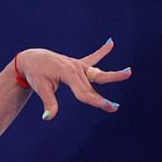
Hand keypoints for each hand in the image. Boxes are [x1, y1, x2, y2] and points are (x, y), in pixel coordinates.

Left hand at [16, 40, 131, 120]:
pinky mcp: (78, 64)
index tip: (107, 106)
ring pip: (98, 74)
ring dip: (113, 75)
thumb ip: (48, 102)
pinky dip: (102, 51)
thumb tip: (47, 118)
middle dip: (101, 99)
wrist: (32, 59)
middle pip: (91, 88)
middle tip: (114, 107)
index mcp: (68, 73)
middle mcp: (76, 68)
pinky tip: (110, 43)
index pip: (83, 92)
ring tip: (129, 72)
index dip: (95, 101)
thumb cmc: (35, 74)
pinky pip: (93, 58)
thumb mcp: (40, 88)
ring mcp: (79, 65)